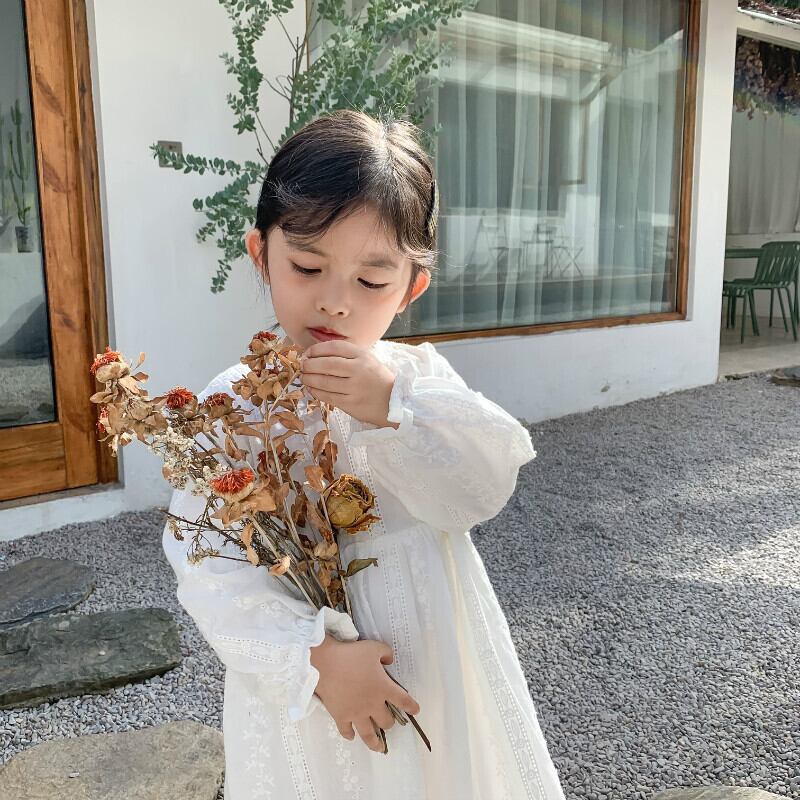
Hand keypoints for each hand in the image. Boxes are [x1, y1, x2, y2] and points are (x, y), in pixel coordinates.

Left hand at [299, 339, 399, 428]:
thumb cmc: (377, 380)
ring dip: (310, 378)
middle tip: (302, 366)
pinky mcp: (351, 403)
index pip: (334, 347)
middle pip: (326, 364)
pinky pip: (328, 396)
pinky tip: (312, 388)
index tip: (308, 353)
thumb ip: (346, 356)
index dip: (317, 349)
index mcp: (363, 356)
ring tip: (304, 377)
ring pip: (324, 381)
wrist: (394, 402)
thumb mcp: (367, 360)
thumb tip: (316, 355)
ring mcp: (354, 388)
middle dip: (309, 364)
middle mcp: (359, 370)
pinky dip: (316, 391)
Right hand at [310, 635, 420, 752]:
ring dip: (375, 742)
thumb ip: (386, 654)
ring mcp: (356, 713)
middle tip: (389, 720)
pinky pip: (346, 731)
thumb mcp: (374, 648)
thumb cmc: (351, 655)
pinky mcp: (340, 716)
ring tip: (379, 748)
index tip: (415, 710)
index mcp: (384, 688)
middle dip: (389, 722)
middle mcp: (372, 705)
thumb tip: (389, 661)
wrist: (326, 663)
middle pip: (386, 721)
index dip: (411, 706)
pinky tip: (352, 736)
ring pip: (369, 734)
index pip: (403, 701)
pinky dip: (350, 734)